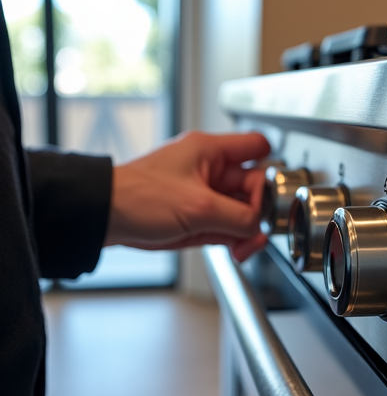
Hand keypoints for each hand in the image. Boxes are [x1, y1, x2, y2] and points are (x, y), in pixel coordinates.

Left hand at [104, 131, 270, 261]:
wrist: (105, 217)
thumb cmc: (138, 198)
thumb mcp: (199, 208)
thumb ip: (238, 218)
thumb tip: (258, 227)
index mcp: (209, 151)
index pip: (256, 146)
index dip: (270, 168)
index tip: (273, 195)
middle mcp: (208, 168)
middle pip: (251, 185)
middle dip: (255, 212)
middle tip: (254, 233)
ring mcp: (202, 191)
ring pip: (238, 208)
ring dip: (244, 229)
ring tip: (241, 247)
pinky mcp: (194, 212)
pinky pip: (223, 223)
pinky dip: (230, 237)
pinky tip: (231, 248)